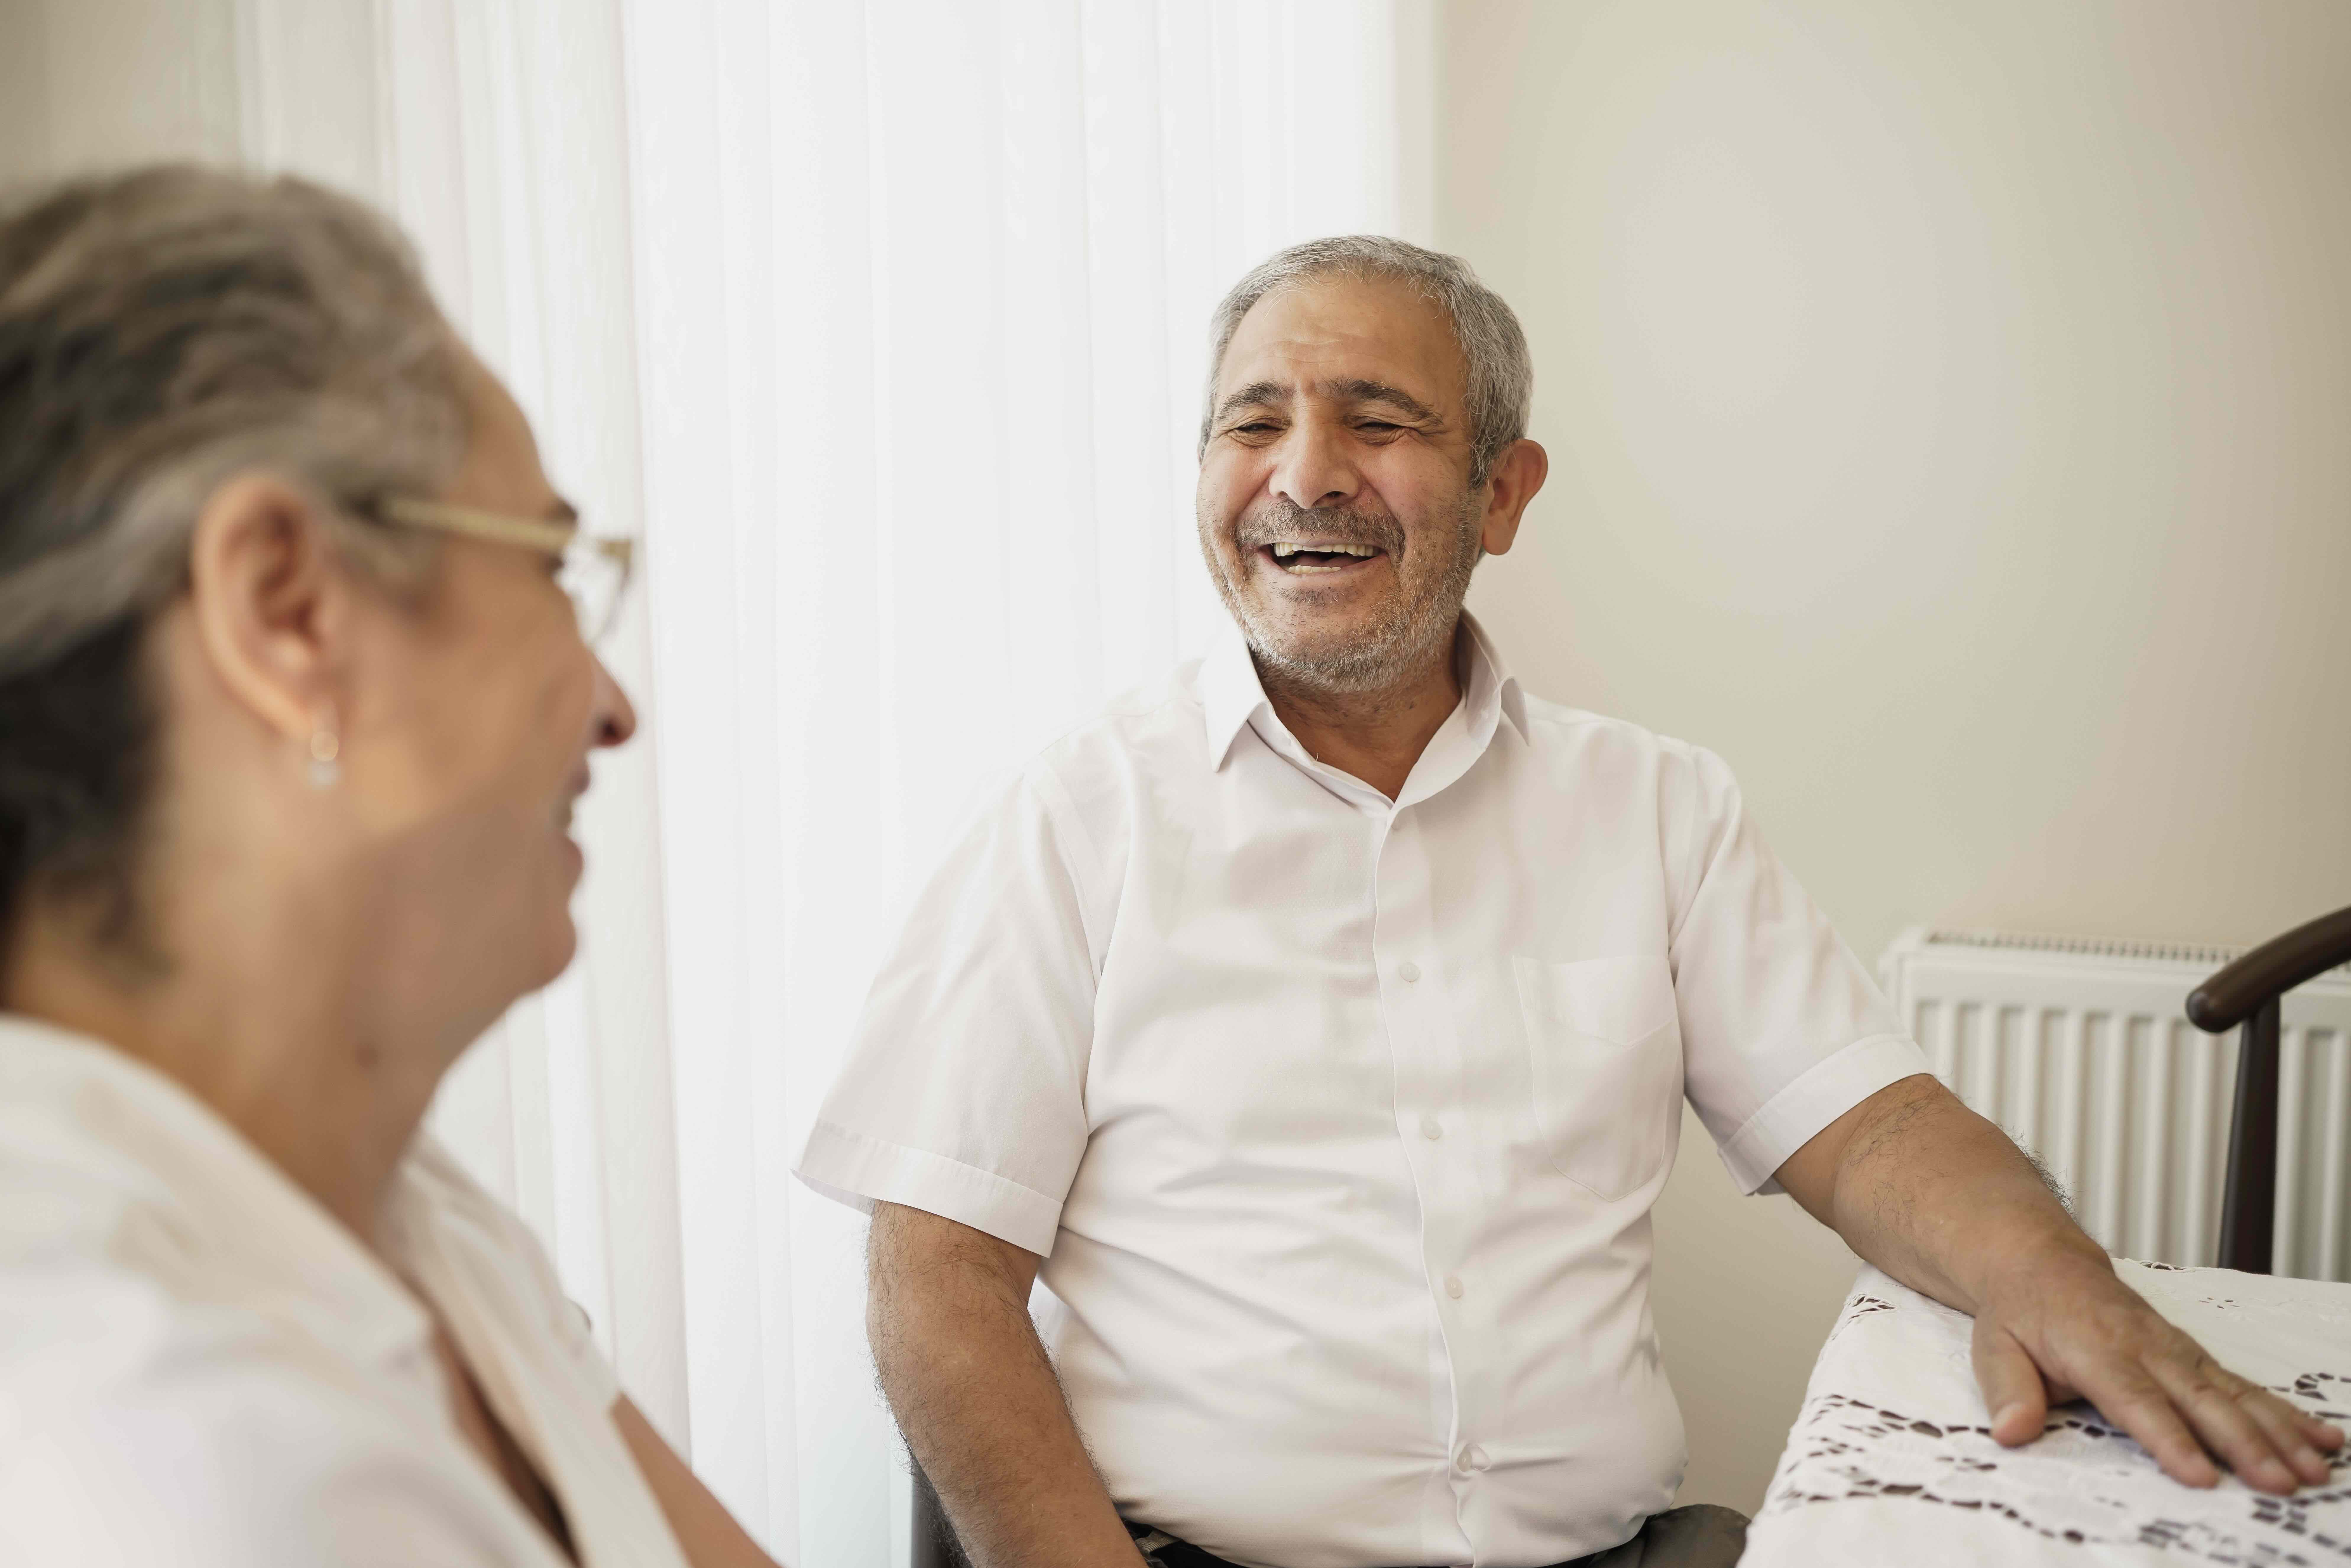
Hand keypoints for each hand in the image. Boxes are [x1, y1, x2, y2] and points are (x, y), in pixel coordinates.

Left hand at [1970, 1249, 2344, 1493]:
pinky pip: (2243, 1385)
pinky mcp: (2194, 1354)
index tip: (2201, 1476)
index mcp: (2094, 1349)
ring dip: (2278, 1432)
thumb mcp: (1994, 1345)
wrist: (2041, 1260)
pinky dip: (2284, 1411)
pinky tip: (2322, 1436)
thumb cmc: (2019, 1311)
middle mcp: (2145, 1347)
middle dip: (2243, 1444)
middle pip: (2200, 1401)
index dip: (2169, 1439)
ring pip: (2233, 1394)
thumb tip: (2010, 1432)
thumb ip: (2007, 1389)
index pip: (2136, 1400)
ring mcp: (2176, 1349)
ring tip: (2315, 1468)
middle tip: (2280, 1482)